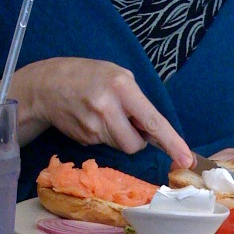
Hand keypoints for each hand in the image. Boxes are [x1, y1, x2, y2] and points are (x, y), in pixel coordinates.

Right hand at [0, 57, 193, 166]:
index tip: (186, 159)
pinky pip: (105, 146)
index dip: (171, 142)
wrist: (47, 85)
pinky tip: (91, 120)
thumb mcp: (116, 75)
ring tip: (104, 116)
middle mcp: (108, 108)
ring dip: (119, 137)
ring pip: (121, 148)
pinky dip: (104, 137)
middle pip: (135, 144)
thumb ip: (137, 100)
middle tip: (124, 121)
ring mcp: (94, 126)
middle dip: (136, 140)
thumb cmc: (88, 76)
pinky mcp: (84, 139)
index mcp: (122, 87)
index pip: (152, 121)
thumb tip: (155, 133)